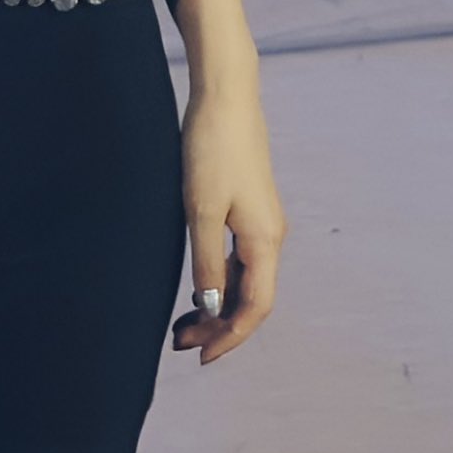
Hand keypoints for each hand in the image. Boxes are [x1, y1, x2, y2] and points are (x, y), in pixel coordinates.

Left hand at [171, 84, 285, 365]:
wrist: (226, 95)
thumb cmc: (211, 147)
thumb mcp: (201, 209)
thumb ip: (208, 262)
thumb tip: (212, 310)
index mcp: (265, 240)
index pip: (255, 308)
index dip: (230, 337)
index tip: (200, 357)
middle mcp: (271, 236)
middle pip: (252, 298)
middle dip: (220, 327)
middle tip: (180, 344)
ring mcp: (262, 220)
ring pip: (246, 280)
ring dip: (218, 305)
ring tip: (183, 323)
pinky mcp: (250, 206)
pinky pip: (240, 258)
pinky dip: (220, 279)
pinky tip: (198, 285)